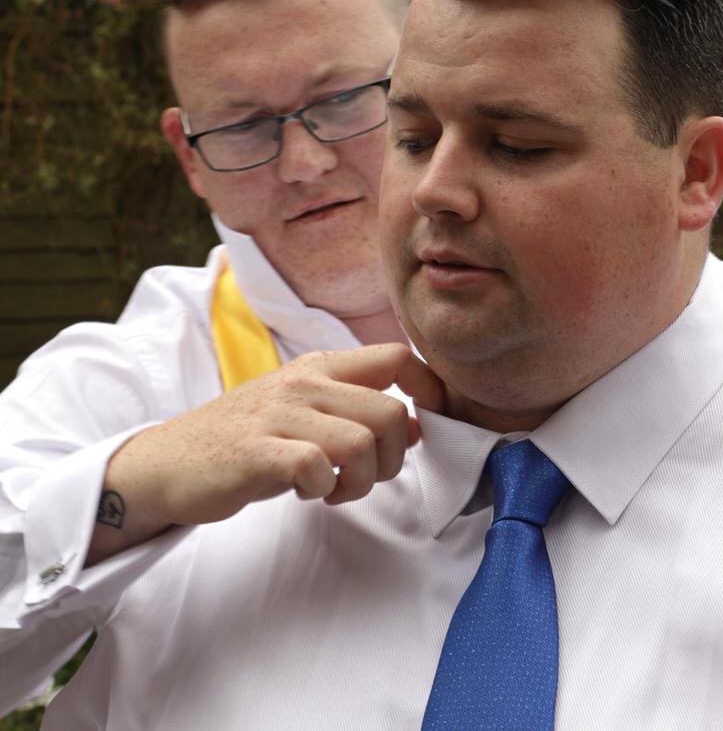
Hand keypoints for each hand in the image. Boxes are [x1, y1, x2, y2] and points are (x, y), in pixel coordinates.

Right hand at [89, 344, 443, 562]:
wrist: (166, 465)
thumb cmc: (246, 442)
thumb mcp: (308, 418)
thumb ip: (359, 415)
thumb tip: (417, 426)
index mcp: (320, 368)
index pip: (397, 357)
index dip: (428, 392)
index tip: (421, 430)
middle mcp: (302, 383)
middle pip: (391, 413)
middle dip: (391, 460)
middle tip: (362, 478)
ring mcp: (277, 414)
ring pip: (362, 442)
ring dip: (360, 481)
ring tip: (335, 490)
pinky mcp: (254, 450)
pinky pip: (316, 467)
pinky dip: (323, 489)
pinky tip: (308, 493)